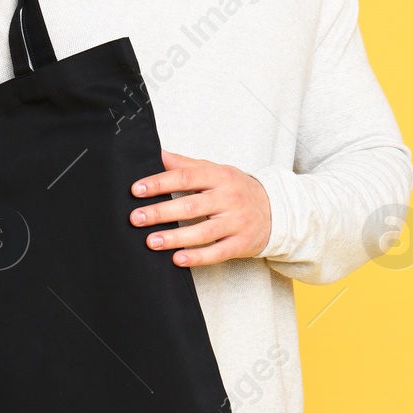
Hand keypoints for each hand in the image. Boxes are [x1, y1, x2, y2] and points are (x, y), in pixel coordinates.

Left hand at [129, 149, 272, 266]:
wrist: (276, 211)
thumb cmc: (237, 190)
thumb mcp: (216, 171)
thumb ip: (187, 165)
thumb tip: (158, 153)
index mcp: (220, 176)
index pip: (186, 177)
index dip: (160, 183)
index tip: (137, 189)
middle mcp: (229, 198)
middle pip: (191, 206)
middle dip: (160, 212)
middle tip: (135, 218)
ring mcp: (237, 222)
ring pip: (202, 232)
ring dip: (174, 238)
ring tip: (151, 241)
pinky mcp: (241, 244)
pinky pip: (217, 252)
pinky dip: (197, 257)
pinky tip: (177, 259)